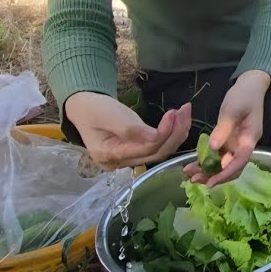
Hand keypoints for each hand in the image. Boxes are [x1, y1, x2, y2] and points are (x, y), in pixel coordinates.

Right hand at [65, 92, 191, 169]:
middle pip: (156, 153)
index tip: (174, 113)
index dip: (164, 132)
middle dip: (175, 133)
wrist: (84, 108)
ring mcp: (128, 159)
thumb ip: (130, 128)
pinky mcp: (135, 152)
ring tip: (185, 113)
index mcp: (109, 155)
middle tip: (186, 111)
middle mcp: (120, 163)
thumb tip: (155, 137)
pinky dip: (170, 135)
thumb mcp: (108, 114)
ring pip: (159, 151)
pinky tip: (178, 121)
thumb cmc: (93, 109)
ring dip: (176, 133)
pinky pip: (156, 147)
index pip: (145, 149)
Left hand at [184, 70, 269, 187]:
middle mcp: (243, 145)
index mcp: (249, 139)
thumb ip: (223, 130)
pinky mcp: (228, 139)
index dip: (225, 174)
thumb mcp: (233, 110)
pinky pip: (218, 154)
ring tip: (190, 173)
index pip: (239, 162)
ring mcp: (235, 143)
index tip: (210, 182)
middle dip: (214, 176)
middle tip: (194, 180)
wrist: (250, 84)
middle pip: (231, 167)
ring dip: (208, 170)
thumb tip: (212, 148)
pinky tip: (194, 163)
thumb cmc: (244, 96)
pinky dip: (206, 160)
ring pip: (223, 163)